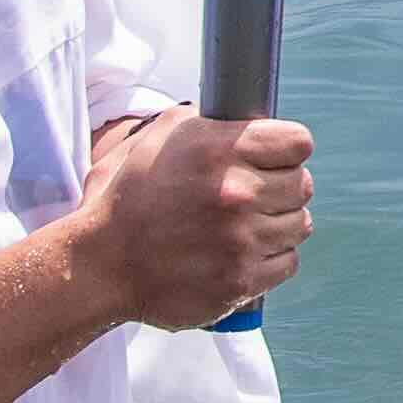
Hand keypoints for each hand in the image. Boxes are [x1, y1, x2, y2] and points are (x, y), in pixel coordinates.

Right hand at [77, 110, 314, 330]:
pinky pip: (287, 262)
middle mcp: (236, 193)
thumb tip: (253, 120)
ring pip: (299, 224)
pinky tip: (240, 253)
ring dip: (278, 225)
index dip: (286, 150)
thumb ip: (212, 123)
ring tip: (244, 226)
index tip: (273, 159)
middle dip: (281, 188)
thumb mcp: (161, 138)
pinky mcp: (240, 281)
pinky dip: (270, 260)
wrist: (100, 264)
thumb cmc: (130, 197)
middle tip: (253, 196)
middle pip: (303, 184)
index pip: (299, 142)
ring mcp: (240, 241)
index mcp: (219, 150)